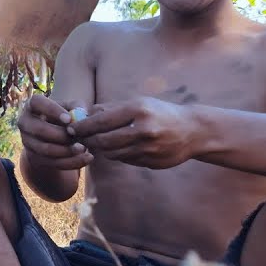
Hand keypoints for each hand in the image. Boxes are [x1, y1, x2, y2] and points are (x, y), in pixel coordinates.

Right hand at [18, 94, 92, 170]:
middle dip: (61, 135)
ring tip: (83, 149)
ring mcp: (27, 141)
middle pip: (39, 129)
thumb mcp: (71, 108)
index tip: (69, 119)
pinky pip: (53, 162)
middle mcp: (25, 122)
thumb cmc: (64, 116)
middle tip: (79, 137)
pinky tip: (86, 158)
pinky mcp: (34, 157)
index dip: (52, 110)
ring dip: (67, 151)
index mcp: (32, 105)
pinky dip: (71, 162)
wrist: (57, 136)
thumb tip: (80, 114)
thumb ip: (77, 107)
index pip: (37, 103)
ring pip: (45, 149)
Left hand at [70, 97, 200, 168]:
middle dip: (87, 140)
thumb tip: (86, 113)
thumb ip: (112, 108)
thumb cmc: (161, 112)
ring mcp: (148, 149)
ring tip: (94, 142)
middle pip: (103, 140)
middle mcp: (143, 130)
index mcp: (138, 110)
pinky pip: (125, 160)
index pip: (101, 121)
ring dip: (100, 149)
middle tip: (78, 138)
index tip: (71, 127)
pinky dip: (116, 154)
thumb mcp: (139, 102)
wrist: (193, 131)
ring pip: (112, 153)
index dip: (82, 126)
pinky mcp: (151, 162)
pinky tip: (114, 148)